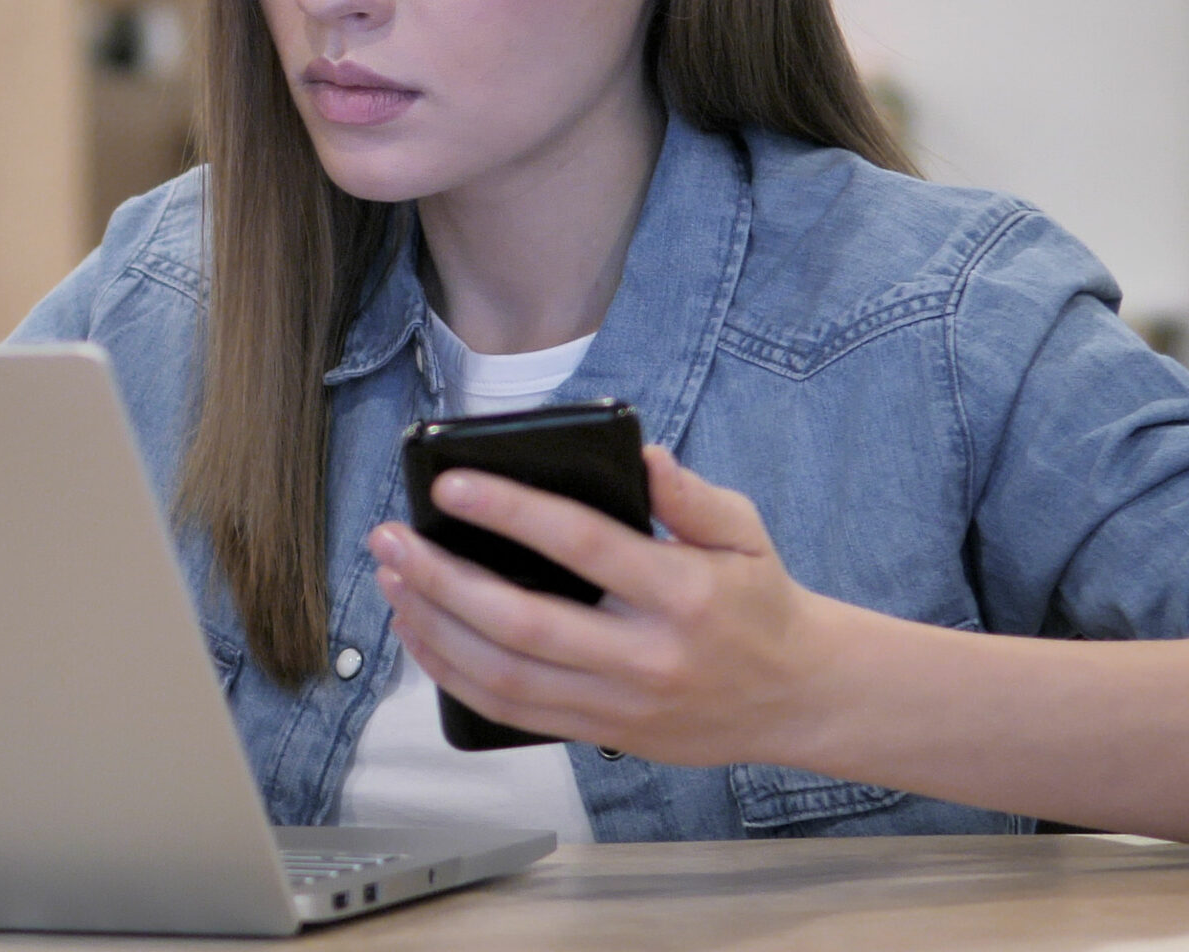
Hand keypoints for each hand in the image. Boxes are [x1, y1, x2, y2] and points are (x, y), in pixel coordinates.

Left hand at [367, 446, 839, 766]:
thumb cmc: (759, 602)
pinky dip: (453, 674)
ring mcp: (620, 704)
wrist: (799, 697)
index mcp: (683, 592)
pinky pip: (509, 710)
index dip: (510, 511)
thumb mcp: (744, 531)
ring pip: (504, 674)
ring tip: (390, 580)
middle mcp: (646, 655)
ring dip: (433, 627)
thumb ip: (690, 494)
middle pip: (522, 622)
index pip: (583, 543)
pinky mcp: (600, 734)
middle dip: (442, 578)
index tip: (450, 482)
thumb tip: (639, 455)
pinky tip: (419, 634)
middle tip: (390, 538)